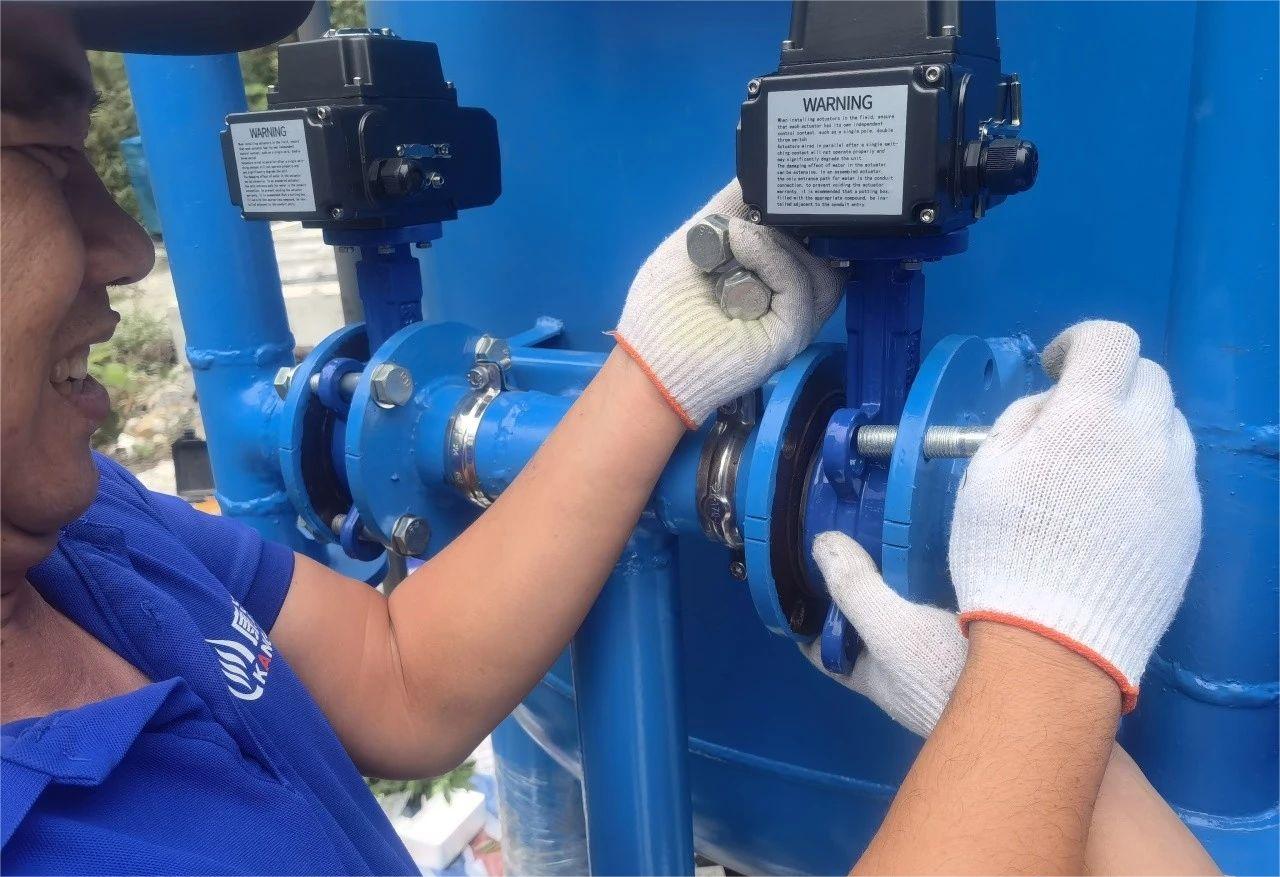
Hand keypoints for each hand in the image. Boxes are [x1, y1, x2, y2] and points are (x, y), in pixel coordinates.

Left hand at [613, 180, 845, 426]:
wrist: (650, 356)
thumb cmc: (665, 303)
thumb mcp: (695, 237)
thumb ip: (729, 205)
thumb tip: (761, 171)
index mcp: (771, 273)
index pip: (809, 235)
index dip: (799, 211)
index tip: (784, 186)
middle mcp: (788, 294)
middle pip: (821, 247)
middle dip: (793, 222)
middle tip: (756, 213)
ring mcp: (793, 316)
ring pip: (817, 265)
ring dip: (776, 241)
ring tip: (738, 238)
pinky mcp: (792, 333)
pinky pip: (800, 287)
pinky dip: (774, 259)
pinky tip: (743, 248)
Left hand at [804, 531, 963, 736]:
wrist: (1026, 706)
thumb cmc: (948, 681)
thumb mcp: (892, 631)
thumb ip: (856, 591)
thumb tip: (822, 545)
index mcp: (872, 675)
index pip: (824, 648)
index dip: (809, 619)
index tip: (802, 578)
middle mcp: (904, 673)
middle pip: (869, 627)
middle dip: (864, 590)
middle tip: (860, 540)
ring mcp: (942, 664)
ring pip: (913, 620)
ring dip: (909, 586)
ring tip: (904, 538)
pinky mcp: (978, 652)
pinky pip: (953, 615)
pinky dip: (948, 589)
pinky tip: (954, 560)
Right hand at [950, 320, 1200, 711]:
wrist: (1057, 641)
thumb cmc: (1005, 551)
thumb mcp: (985, 473)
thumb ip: (1022, 421)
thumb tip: (1052, 408)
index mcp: (1089, 415)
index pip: (1110, 342)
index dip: (1079, 343)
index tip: (1054, 366)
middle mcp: (1146, 438)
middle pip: (1148, 377)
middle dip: (1109, 381)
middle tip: (1073, 415)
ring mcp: (1178, 483)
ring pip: (1169, 425)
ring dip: (1133, 425)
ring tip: (1093, 465)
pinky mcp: (1191, 524)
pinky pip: (1176, 474)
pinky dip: (1148, 470)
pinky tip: (1112, 507)